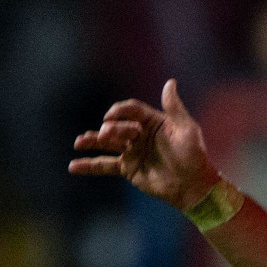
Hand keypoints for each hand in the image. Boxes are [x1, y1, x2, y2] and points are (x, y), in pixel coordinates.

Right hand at [69, 79, 220, 209]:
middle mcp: (139, 134)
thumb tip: (170, 82)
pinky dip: (89, 166)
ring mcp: (132, 151)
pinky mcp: (128, 168)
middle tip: (106, 134)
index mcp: (152, 121)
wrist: (192, 185)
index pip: (131, 110)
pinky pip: (105, 165)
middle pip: (118, 126)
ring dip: (92, 141)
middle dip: (110, 129)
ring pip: (107, 143)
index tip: (110, 115)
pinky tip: (73, 165)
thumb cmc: (193, 155)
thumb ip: (174, 108)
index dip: (120, 111)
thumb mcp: (187, 129)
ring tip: (79, 142)